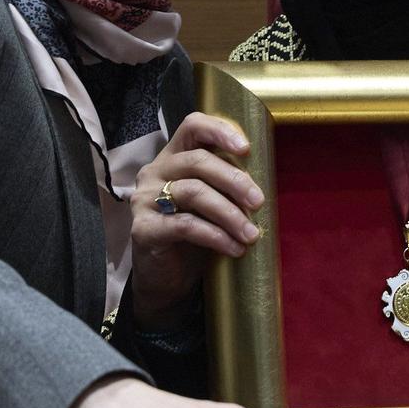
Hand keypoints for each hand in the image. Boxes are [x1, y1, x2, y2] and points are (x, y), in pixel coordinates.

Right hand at [126, 113, 261, 327]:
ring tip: (252, 234)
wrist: (164, 280)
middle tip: (259, 202)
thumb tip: (264, 184)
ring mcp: (144, 200)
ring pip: (193, 192)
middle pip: (197, 161)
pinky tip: (234, 248)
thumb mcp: (211, 204)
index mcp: (172, 158)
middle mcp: (154, 172)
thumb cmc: (193, 236)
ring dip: (229, 213)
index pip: (192, 126)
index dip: (219, 131)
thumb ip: (225, 186)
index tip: (247, 148)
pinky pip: (185, 225)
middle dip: (234, 180)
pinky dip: (215, 236)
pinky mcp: (143, 229)